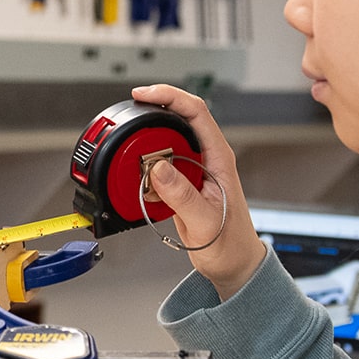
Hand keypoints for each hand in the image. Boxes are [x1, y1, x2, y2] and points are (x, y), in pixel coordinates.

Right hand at [131, 84, 266, 299]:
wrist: (232, 263)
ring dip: (143, 147)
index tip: (143, 95)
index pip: (195, 112)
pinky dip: (141, 170)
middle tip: (127, 128)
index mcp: (219, 157)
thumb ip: (181, 194)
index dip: (169, 96)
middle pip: (174, 120)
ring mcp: (192, 168)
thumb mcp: (205, 220)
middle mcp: (206, 157)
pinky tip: (137, 182)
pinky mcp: (180, 181)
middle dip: (149, 118)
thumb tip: (158, 167)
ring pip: (162, 142)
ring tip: (130, 160)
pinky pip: (156, 166)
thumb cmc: (230, 244)